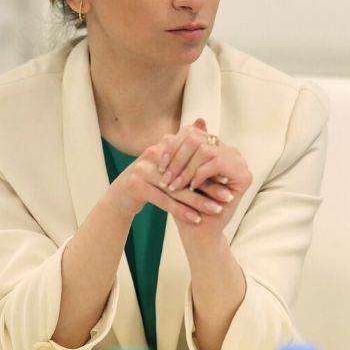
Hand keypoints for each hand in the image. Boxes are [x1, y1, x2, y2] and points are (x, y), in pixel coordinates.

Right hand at [105, 139, 234, 225]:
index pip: (192, 155)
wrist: (121, 195)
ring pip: (177, 188)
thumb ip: (188, 151)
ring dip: (199, 201)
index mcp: (163, 144)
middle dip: (209, 185)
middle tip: (228, 196)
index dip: (210, 167)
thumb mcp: (170, 163)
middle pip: (187, 171)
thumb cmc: (152, 179)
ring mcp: (142, 169)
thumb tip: (208, 129)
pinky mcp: (135, 186)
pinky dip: (181, 211)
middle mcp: (152, 153)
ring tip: (217, 210)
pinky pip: (164, 200)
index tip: (228, 179)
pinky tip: (196, 220)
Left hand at [158, 119, 252, 243]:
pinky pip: (217, 163)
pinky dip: (200, 174)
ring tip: (175, 185)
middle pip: (198, 138)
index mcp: (216, 147)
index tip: (159, 165)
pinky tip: (191, 187)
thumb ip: (174, 155)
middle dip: (178, 158)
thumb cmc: (185, 201)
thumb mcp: (176, 176)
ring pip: (206, 150)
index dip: (174, 147)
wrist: (199, 230)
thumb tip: (166, 135)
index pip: (192, 133)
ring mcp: (240, 162)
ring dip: (187, 169)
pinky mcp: (244, 176)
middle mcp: (230, 151)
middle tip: (165, 177)